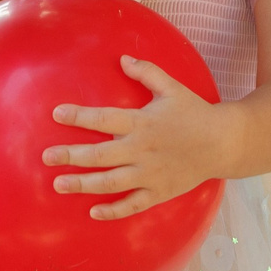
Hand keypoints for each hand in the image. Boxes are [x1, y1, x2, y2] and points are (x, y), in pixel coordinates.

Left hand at [44, 56, 223, 219]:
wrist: (224, 142)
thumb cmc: (195, 112)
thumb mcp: (172, 87)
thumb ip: (146, 72)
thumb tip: (122, 59)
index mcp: (143, 123)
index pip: (104, 119)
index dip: (78, 116)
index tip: (56, 114)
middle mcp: (142, 150)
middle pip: (100, 155)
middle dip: (70, 155)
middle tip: (46, 157)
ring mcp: (150, 174)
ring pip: (111, 183)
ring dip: (83, 184)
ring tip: (58, 184)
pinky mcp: (159, 192)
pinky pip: (133, 205)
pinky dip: (113, 211)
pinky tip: (93, 211)